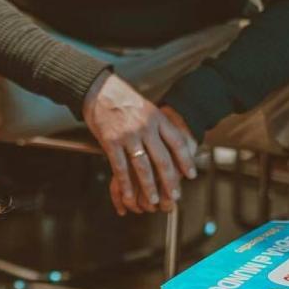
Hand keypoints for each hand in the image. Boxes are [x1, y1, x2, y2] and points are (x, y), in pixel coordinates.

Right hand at [82, 73, 196, 214]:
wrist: (98, 89)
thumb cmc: (122, 98)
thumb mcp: (146, 107)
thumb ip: (157, 125)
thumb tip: (170, 143)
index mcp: (157, 117)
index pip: (177, 142)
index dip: (186, 160)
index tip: (191, 175)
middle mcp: (145, 127)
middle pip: (163, 158)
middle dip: (170, 180)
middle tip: (175, 196)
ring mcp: (128, 135)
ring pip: (143, 166)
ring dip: (149, 186)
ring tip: (154, 200)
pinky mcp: (111, 141)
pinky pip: (120, 167)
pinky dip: (125, 184)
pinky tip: (128, 195)